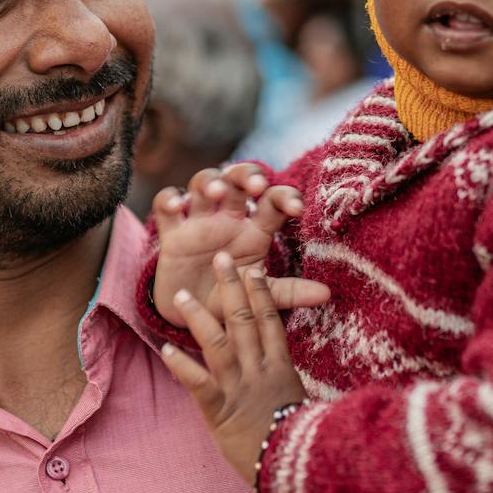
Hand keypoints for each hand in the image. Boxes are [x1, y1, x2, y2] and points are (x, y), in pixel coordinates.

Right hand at [151, 164, 320, 327]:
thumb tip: (327, 294)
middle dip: (248, 176)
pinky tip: (177, 206)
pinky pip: (165, 204)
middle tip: (256, 187)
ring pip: (203, 182)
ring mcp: (198, 221)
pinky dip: (169, 198)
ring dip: (210, 180)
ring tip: (217, 191)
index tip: (296, 208)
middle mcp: (228, 218)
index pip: (273, 201)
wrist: (190, 317)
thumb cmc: (229, 299)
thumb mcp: (257, 296)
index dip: (285, 198)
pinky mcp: (171, 232)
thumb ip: (288, 292)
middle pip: (239, 179)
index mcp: (255, 230)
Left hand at [158, 255, 309, 484]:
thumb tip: (287, 379)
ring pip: (218, 342)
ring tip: (183, 295)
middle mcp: (259, 371)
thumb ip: (288, 386)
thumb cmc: (301, 443)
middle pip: (245, 319)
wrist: (295, 469)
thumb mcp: (300, 406)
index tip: (254, 268)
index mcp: (280, 368)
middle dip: (231, 287)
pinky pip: (198, 383)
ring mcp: (238, 387)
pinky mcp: (219, 410)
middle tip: (221, 258)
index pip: (271, 321)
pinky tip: (165, 350)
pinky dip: (181, 366)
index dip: (261, 293)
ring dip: (199, 316)